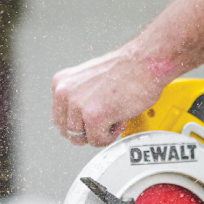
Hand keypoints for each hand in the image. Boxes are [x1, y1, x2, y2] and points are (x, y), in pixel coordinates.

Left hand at [51, 45, 169, 146]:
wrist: (145, 62)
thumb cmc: (126, 68)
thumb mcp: (89, 79)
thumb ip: (78, 96)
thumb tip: (77, 117)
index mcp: (61, 83)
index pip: (59, 118)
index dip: (78, 124)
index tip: (90, 122)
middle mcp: (65, 92)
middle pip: (67, 131)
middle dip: (86, 132)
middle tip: (104, 122)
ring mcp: (77, 104)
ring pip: (81, 138)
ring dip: (99, 133)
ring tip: (113, 119)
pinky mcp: (93, 116)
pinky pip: (97, 140)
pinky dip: (110, 136)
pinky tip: (118, 120)